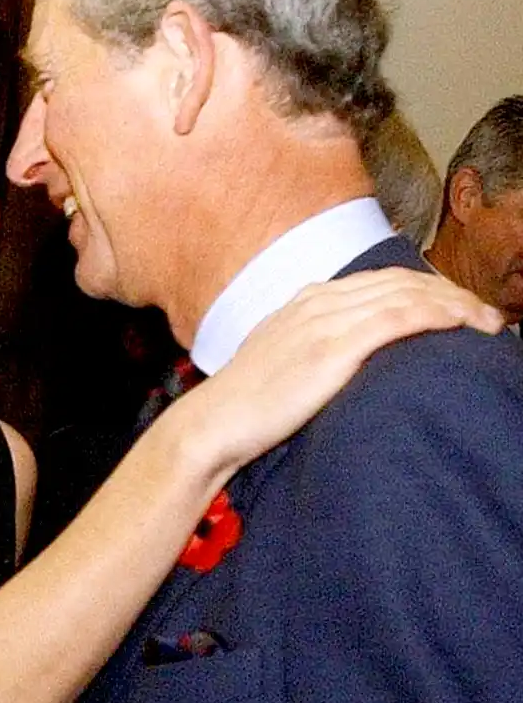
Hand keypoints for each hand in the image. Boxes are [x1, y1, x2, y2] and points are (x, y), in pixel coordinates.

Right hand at [194, 267, 502, 469]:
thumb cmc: (244, 404)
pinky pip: (397, 318)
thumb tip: (342, 355)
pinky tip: (463, 324)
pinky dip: (437, 315)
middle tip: (486, 315)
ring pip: (407, 295)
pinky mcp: (332, 348)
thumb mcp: (277, 359)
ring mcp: (324, 321)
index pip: (380, 280)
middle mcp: (317, 301)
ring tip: (488, 323)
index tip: (456, 308)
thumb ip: (310, 344)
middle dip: (451, 293)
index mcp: (304, 301)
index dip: (426, 288)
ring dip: (456, 304)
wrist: (214, 421)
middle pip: (401, 281)